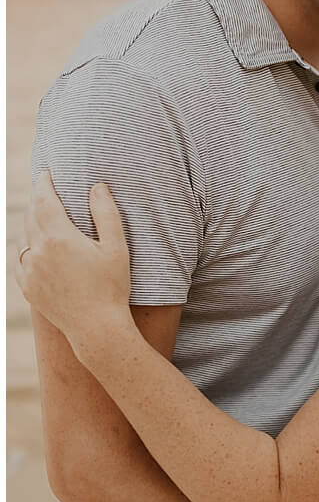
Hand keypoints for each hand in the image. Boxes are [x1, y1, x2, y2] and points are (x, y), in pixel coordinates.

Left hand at [18, 173, 132, 355]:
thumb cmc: (112, 286)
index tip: (47, 173)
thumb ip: (105, 212)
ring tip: (41, 214)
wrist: (96, 329)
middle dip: (37, 200)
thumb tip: (97, 186)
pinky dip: (26, 246)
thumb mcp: (116, 246)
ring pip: (23, 237)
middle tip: (46, 188)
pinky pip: (20, 259)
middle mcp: (37, 253)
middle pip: (31, 216)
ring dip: (31, 222)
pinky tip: (35, 245)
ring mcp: (29, 272)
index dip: (44, 184)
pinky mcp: (27, 287)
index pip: (44, 200)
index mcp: (58, 238)